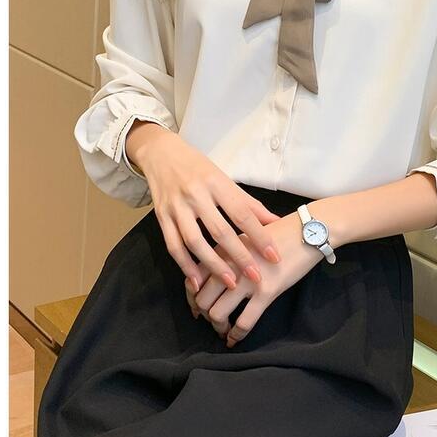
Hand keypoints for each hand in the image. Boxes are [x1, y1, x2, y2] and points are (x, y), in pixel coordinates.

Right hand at [126, 121, 282, 291]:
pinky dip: (185, 265)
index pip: (242, 213)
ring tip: (230, 283)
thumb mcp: (225, 179)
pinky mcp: (161, 216)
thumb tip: (276, 222)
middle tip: (256, 276)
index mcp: (216, 182)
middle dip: (239, 256)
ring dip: (213, 265)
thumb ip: (249, 203)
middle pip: (219, 230)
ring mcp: (176, 207)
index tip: (274, 256)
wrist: (161, 153)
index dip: (259, 236)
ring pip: (194, 241)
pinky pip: (173, 245)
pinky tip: (197, 280)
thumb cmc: (199, 168)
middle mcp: (196, 194)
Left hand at [185, 212, 323, 347]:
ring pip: (217, 314)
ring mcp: (248, 279)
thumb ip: (227, 251)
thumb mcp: (246, 235)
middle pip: (202, 300)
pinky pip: (244, 322)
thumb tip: (212, 273)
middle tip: (212, 321)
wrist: (307, 231)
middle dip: (204, 315)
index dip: (192, 298)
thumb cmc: (278, 233)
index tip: (196, 308)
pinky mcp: (266, 292)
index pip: (194, 279)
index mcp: (223, 249)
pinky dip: (236, 335)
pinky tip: (236, 339)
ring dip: (218, 327)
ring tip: (224, 330)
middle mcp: (230, 264)